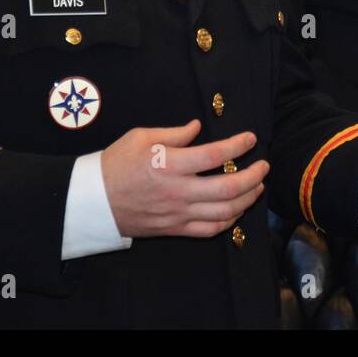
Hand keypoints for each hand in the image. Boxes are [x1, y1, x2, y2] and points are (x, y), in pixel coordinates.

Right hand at [101, 120, 268, 238]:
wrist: (93, 202)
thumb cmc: (115, 164)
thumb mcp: (140, 138)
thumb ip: (173, 133)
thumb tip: (198, 126)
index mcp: (169, 164)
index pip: (215, 155)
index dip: (238, 145)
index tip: (251, 138)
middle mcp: (178, 191)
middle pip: (229, 187)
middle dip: (254, 175)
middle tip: (264, 165)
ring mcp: (178, 213)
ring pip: (225, 212)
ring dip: (248, 198)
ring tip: (258, 186)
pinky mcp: (175, 229)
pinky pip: (210, 230)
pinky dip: (230, 221)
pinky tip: (237, 209)